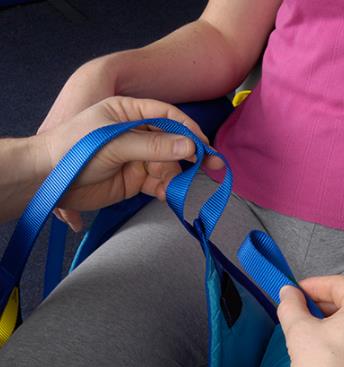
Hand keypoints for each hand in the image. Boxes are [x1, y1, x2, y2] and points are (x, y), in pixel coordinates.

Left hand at [38, 56, 220, 230]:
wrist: (49, 180)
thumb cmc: (75, 150)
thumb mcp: (115, 143)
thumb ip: (153, 145)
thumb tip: (189, 146)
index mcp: (128, 113)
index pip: (166, 115)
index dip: (187, 128)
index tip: (204, 144)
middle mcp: (136, 133)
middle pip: (172, 142)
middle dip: (189, 156)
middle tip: (213, 167)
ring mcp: (137, 157)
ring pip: (168, 165)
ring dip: (175, 177)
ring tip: (172, 187)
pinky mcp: (135, 180)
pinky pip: (158, 183)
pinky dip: (164, 190)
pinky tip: (165, 195)